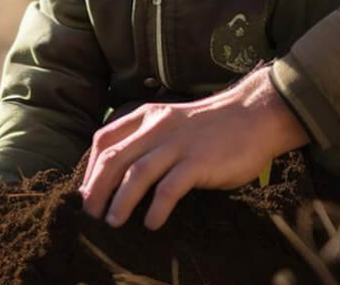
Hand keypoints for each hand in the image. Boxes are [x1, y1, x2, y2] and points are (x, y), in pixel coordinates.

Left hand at [80, 64, 309, 228]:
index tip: (85, 193)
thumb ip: (148, 139)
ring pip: (137, 173)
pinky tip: (151, 223)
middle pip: (114, 159)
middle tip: (90, 216)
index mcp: (149, 116)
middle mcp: (159, 127)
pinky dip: (156, 208)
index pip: (105, 139)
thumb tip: (118, 175)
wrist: (253, 115)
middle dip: (96, 190)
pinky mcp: (199, 161)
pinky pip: (170, 188)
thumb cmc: (211, 126)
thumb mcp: (172, 122)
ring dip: (120, 201)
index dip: (90, 169)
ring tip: (113, 223)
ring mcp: (179, 144)